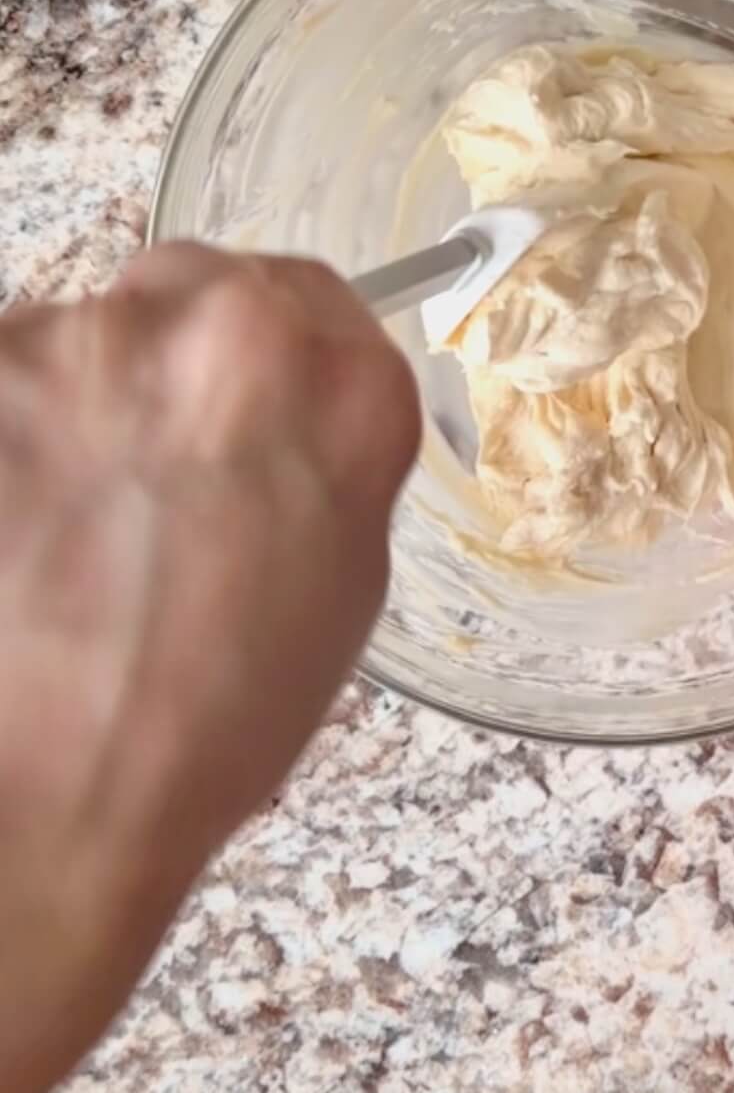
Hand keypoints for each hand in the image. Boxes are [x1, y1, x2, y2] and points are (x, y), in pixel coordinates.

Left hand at [0, 245, 419, 1092]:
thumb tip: (297, 407)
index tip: (253, 380)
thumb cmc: (208, 721)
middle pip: (205, 289)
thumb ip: (332, 455)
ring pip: (94, 333)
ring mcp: (87, 339)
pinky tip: (19, 515)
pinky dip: (14, 426)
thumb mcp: (342, 584)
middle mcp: (223, 332)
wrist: (45, 803)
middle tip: (156, 454)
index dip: (284, 343)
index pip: (323, 298)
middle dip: (188, 353)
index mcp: (340, 391)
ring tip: (72, 513)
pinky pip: (10, 371)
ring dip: (89, 396)